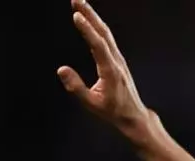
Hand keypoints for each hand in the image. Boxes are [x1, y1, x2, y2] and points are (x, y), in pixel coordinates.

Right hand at [57, 0, 149, 133]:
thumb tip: (61, 70)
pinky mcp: (118, 60)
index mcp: (110, 71)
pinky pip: (107, 39)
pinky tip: (90, 20)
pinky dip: (97, 26)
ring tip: (80, 4)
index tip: (76, 15)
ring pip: (106, 34)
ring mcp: (119, 60)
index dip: (87, 30)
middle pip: (103, 33)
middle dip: (90, 14)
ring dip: (93, 17)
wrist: (133, 115)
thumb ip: (76, 87)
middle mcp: (116, 61)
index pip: (98, 45)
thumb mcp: (91, 103)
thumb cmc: (113, 111)